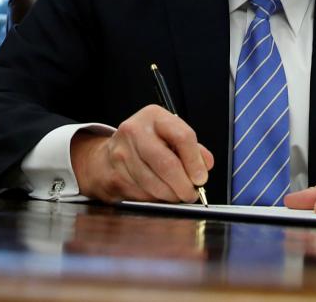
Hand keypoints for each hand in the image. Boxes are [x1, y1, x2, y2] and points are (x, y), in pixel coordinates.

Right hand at [69, 104, 213, 202]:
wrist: (109, 154)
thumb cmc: (148, 144)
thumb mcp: (171, 135)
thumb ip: (193, 149)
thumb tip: (206, 165)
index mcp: (155, 116)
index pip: (183, 137)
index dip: (195, 162)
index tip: (201, 178)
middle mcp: (135, 131)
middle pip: (167, 164)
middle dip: (183, 185)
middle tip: (191, 194)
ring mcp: (121, 153)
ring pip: (153, 183)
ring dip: (170, 195)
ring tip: (177, 195)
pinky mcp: (114, 174)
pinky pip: (140, 194)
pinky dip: (154, 199)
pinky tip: (159, 194)